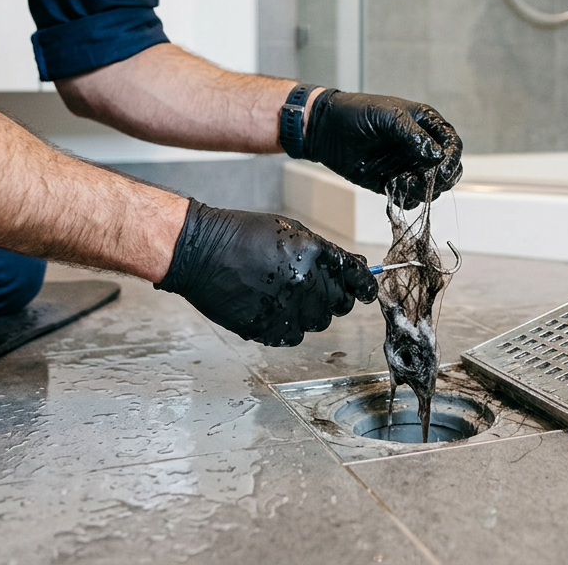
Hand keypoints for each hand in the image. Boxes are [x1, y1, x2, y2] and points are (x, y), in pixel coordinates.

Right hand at [155, 201, 378, 346]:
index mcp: (314, 255)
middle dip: (333, 297)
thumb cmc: (242, 235)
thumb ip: (324, 252)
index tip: (366, 292)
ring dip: (309, 312)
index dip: (365, 287)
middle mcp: (305, 283)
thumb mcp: (290, 231)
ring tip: (285, 295)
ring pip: (318, 322)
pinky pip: (293, 336)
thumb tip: (354, 269)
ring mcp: (286, 309)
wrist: (201, 253)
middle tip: (315, 288)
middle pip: (340, 304)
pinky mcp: (267, 328)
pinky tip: (272, 309)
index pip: (356, 279)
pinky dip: (288, 326)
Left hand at [305, 91, 462, 208]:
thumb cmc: (357, 113)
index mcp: (425, 125)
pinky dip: (407, 198)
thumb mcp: (389, 116)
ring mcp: (407, 166)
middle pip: (447, 169)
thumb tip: (436, 155)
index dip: (452, 157)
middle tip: (429, 180)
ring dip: (424, 189)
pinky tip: (394, 187)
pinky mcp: (392, 182)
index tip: (443, 167)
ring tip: (406, 182)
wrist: (327, 130)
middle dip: (442, 178)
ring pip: (431, 187)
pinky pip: (409, 197)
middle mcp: (420, 148)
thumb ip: (414, 135)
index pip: (452, 144)